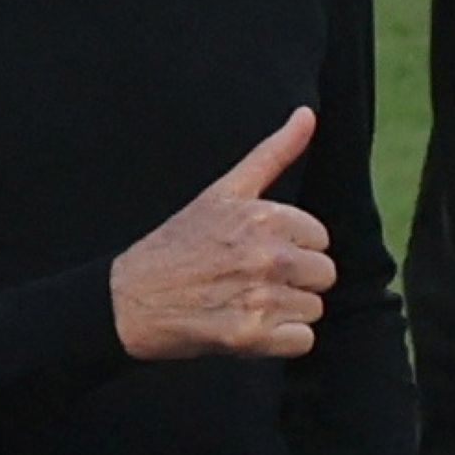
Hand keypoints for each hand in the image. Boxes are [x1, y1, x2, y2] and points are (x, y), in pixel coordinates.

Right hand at [113, 109, 333, 360]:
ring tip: (246, 302)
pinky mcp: (251, 337)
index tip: (257, 251)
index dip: (293, 247)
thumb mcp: (223, 191)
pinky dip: (280, 341)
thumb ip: (273, 153)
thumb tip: (308, 114)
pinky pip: (302, 341)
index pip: (320, 238)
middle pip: (324, 274)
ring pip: (314, 309)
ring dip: (286, 312)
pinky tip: (249, 327)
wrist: (130, 300)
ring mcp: (260, 297)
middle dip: (296, 280)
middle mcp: (267, 256)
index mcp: (265, 217)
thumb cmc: (177, 244)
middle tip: (253, 280)